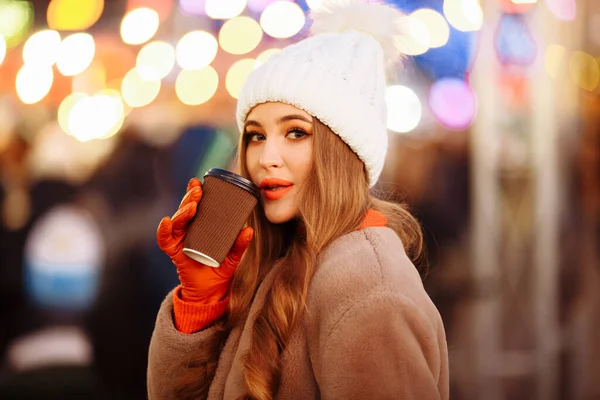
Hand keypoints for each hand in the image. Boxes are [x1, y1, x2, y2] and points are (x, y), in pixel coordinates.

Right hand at [156, 177, 253, 303]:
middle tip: (197, 191)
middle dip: (189, 198)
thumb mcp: (233, 256)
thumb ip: (240, 245)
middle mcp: (188, 230)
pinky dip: (163, 231)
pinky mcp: (174, 252)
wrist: (210, 291)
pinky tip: (166, 222)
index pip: (195, 205)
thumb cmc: (220, 269)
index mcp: (201, 226)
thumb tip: (249, 230)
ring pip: (176, 221)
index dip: (194, 192)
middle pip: (185, 209)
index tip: (199, 182)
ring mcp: (180, 240)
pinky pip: (164, 240)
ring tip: (191, 206)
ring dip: (182, 211)